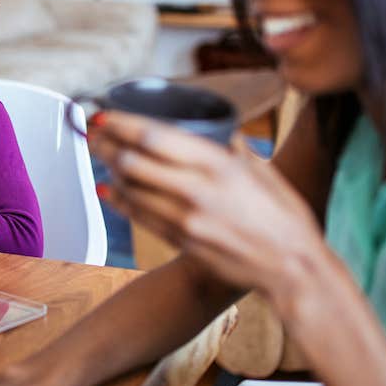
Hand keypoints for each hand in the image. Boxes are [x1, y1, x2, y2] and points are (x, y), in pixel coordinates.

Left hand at [87, 111, 325, 311]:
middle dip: (107, 144)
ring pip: (132, 189)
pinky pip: (140, 216)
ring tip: (99, 155)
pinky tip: (109, 190)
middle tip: (92, 133)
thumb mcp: (263, 171)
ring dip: (109, 170)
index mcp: (218, 165)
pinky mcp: (182, 241)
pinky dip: (121, 200)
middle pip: (134, 162)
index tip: (104, 115)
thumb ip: (236, 150)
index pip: (155, 138)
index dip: (122, 124)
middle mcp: (197, 190)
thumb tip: (222, 134)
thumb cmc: (285, 217)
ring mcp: (186, 219)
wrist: (293, 270)